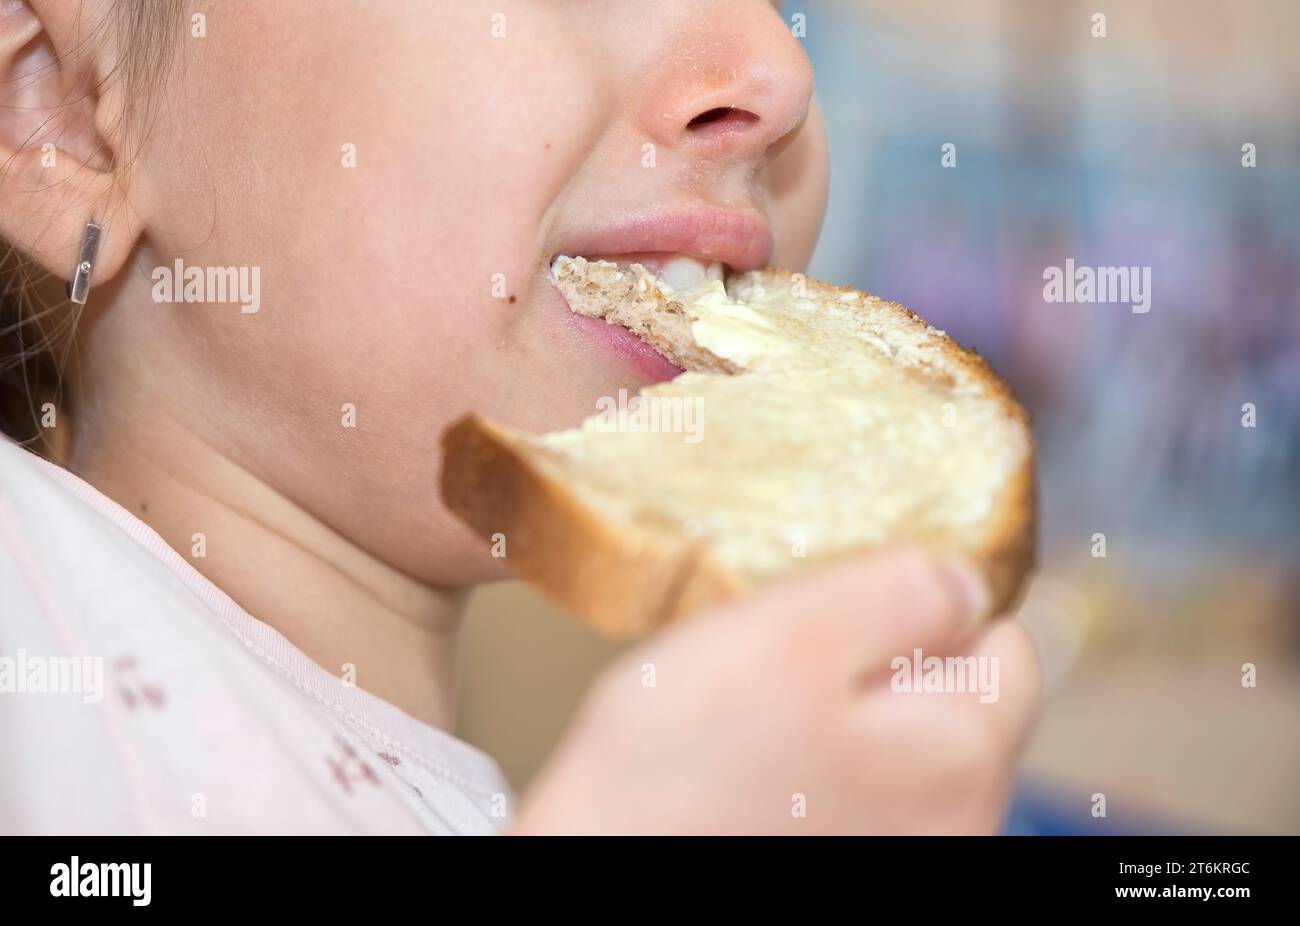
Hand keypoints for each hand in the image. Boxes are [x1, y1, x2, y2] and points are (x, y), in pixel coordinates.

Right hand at [512, 548, 1040, 833]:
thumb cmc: (677, 774)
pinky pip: (855, 795)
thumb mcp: (790, 635)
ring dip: (840, 717)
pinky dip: (814, 770)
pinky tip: (751, 771)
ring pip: (898, 750)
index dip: (929, 602)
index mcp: (962, 758)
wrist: (597, 874)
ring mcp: (904, 859)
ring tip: (757, 718)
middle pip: (951, 702)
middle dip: (880, 661)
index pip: (1006, 643)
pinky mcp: (849, 866)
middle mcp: (958, 829)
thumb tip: (967, 580)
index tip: (849, 599)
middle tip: (785, 654)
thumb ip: (902, 592)